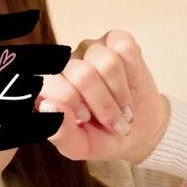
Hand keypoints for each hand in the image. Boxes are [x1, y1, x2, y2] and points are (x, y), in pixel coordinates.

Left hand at [35, 30, 170, 163]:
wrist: (138, 130)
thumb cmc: (103, 138)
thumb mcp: (80, 146)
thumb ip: (60, 133)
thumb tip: (48, 107)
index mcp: (49, 88)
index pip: (48, 83)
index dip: (71, 102)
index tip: (86, 119)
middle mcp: (65, 64)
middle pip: (82, 74)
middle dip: (104, 105)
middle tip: (114, 122)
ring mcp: (90, 49)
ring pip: (106, 62)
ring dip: (120, 93)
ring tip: (124, 108)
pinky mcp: (115, 40)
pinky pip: (125, 48)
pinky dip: (133, 73)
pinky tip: (130, 86)